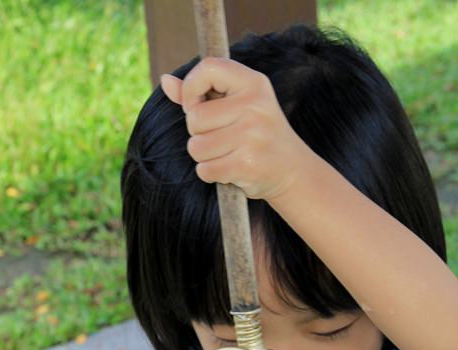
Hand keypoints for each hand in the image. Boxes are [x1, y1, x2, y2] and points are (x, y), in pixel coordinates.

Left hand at [160, 57, 314, 200]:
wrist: (292, 170)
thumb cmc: (258, 133)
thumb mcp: (238, 104)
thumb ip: (202, 93)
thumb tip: (165, 81)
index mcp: (253, 83)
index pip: (208, 68)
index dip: (191, 87)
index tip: (196, 105)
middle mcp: (255, 106)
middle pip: (195, 118)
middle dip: (198, 132)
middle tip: (221, 136)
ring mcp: (252, 136)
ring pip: (196, 146)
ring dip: (204, 156)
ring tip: (226, 153)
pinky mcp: (247, 165)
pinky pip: (205, 169)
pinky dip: (211, 173)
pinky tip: (230, 168)